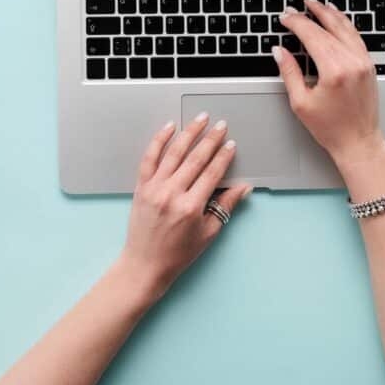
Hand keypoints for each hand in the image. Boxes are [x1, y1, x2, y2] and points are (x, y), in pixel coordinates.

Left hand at [119, 114, 251, 300]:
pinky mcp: (141, 187)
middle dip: (211, 139)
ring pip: (174, 153)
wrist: (145, 264)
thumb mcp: (208, 233)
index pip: (212, 173)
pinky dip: (159, 141)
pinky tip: (169, 128)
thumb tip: (243, 187)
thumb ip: (225, 206)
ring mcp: (154, 189)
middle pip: (196, 159)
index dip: (224, 157)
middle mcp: (172, 194)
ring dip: (189, 133)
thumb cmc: (178, 253)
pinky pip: (149, 158)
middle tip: (221, 125)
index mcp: (191, 207)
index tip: (231, 144)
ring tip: (200, 119)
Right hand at [273, 0, 384, 198]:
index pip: (312, 36)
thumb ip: (289, 72)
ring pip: (346, 28)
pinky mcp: (369, 66)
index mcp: (334, 71)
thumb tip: (279, 51)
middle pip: (328, 28)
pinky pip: (356, 38)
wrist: (358, 142)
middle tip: (298, 5)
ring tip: (318, 3)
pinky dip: (346, 25)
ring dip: (331, 13)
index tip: (285, 17)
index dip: (296, 23)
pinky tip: (338, 19)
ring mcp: (363, 62)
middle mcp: (351, 62)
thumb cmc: (330, 128)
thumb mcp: (301, 102)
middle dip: (311, 14)